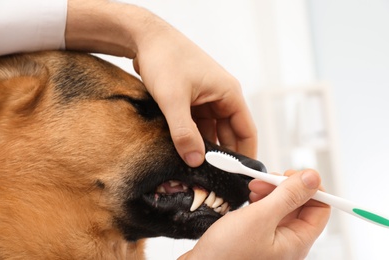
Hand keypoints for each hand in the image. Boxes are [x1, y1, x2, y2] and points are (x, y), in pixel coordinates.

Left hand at [65, 0, 256, 165]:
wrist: (146, 39)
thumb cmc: (164, 59)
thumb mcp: (173, 99)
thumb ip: (184, 132)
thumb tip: (194, 161)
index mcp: (228, 93)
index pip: (246, 130)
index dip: (246, 155)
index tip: (240, 177)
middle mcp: (221, 97)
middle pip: (229, 133)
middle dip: (223, 155)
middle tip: (216, 179)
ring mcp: (206, 99)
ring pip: (212, 130)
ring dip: (206, 147)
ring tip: (200, 170)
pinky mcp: (192, 100)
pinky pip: (198, 124)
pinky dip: (194, 138)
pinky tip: (186, 152)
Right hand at [179, 169, 330, 259]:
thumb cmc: (226, 255)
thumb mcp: (259, 219)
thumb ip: (288, 196)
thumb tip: (313, 178)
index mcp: (296, 242)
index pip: (320, 209)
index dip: (310, 188)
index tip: (291, 174)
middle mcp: (287, 242)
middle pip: (300, 205)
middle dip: (285, 187)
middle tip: (266, 179)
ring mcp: (271, 240)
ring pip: (282, 207)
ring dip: (271, 192)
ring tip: (254, 188)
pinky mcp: (257, 236)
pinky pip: (267, 213)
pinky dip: (261, 201)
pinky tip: (250, 198)